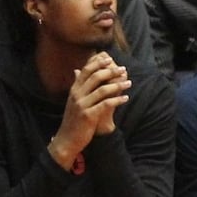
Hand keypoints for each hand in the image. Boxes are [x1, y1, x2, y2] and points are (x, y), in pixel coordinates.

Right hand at [48, 53, 129, 167]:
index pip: (86, 70)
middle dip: (111, 71)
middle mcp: (77, 95)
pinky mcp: (88, 116)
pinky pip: (106, 104)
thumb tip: (77, 70)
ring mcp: (82, 105)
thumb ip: (77, 85)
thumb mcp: (73, 100)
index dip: (98, 62)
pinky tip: (125, 98)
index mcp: (74, 89)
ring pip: (102, 90)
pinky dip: (117, 100)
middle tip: (123, 69)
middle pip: (95, 76)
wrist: (67, 139)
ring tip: (129, 83)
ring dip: (118, 85)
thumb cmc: (73, 119)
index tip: (110, 57)